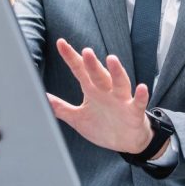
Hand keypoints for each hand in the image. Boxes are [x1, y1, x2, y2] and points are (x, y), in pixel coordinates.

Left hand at [49, 40, 155, 155]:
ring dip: (116, 71)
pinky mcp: (134, 112)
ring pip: (119, 83)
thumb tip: (42, 98)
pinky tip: (142, 88)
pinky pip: (138, 103)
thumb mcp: (78, 118)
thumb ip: (60, 108)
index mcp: (92, 90)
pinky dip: (141, 96)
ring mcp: (121, 100)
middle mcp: (106, 91)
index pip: (80, 70)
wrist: (126, 141)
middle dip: (92, 63)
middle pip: (98, 75)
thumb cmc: (103, 126)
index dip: (71, 57)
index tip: (61, 43)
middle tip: (85, 51)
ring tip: (112, 59)